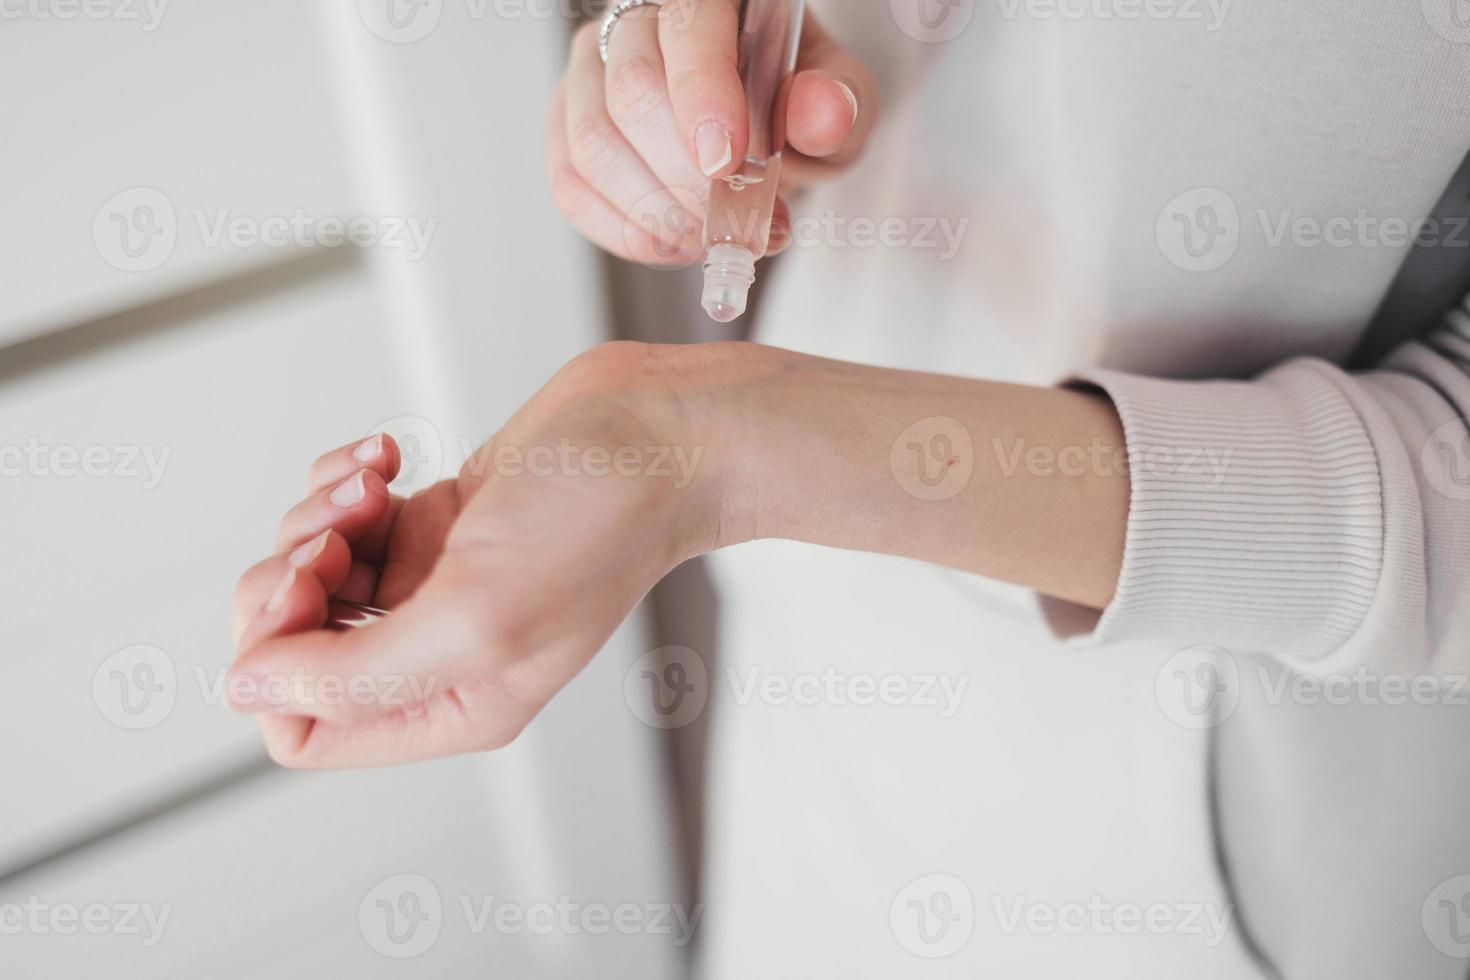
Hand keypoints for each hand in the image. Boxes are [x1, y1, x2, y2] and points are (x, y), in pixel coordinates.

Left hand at [229, 342, 1126, 768]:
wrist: (661, 431)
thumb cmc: (600, 520)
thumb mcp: (475, 617)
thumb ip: (352, 673)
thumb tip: (245, 691)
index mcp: (450, 704)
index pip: (303, 731)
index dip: (279, 662)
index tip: (316, 586)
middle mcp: (437, 655)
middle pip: (292, 649)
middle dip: (292, 576)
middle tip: (340, 532)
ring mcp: (435, 588)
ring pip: (310, 575)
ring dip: (319, 516)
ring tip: (374, 483)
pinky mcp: (436, 526)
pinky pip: (339, 517)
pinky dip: (343, 480)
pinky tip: (386, 457)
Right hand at [547, 0, 878, 265]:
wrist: (760, 130)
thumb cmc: (793, 103)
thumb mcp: (836, 98)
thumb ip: (835, 102)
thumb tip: (823, 114)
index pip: (689, 26)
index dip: (703, 94)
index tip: (728, 162)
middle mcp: (637, 20)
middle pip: (632, 90)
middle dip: (684, 175)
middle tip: (734, 222)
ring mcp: (592, 71)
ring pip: (592, 142)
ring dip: (654, 210)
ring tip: (710, 238)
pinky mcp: (567, 125)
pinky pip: (570, 183)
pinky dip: (622, 229)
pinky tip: (671, 244)